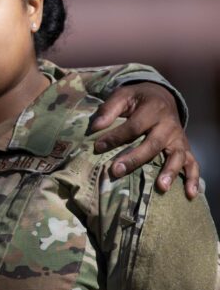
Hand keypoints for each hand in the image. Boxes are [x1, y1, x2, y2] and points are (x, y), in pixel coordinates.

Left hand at [90, 82, 199, 198]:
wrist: (163, 97)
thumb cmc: (138, 99)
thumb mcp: (123, 95)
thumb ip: (109, 109)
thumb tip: (95, 127)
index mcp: (153, 110)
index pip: (134, 126)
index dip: (115, 137)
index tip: (98, 147)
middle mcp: (168, 125)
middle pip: (153, 144)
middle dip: (135, 159)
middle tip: (116, 171)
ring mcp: (179, 138)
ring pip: (176, 156)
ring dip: (170, 172)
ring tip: (161, 187)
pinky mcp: (185, 148)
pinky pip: (192, 164)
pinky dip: (193, 179)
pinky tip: (190, 193)